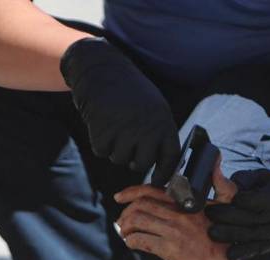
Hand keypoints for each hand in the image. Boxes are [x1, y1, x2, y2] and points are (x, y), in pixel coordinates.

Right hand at [60, 38, 180, 185]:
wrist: (102, 69)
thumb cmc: (130, 90)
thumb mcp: (154, 107)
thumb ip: (158, 133)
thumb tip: (161, 163)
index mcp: (163, 122)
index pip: (169, 157)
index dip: (164, 172)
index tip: (157, 180)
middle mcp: (146, 129)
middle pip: (141, 164)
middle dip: (133, 161)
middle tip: (128, 149)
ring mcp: (124, 131)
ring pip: (119, 159)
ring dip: (114, 149)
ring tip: (114, 128)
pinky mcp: (103, 131)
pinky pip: (102, 151)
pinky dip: (100, 143)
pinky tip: (102, 125)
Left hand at [114, 171, 247, 259]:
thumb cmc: (221, 245)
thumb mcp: (224, 208)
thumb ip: (219, 186)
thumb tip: (216, 164)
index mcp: (189, 203)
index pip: (154, 190)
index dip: (132, 191)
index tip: (120, 197)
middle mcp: (181, 214)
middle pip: (141, 204)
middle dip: (125, 212)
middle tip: (121, 222)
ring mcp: (176, 231)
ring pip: (138, 220)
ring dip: (125, 226)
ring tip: (125, 234)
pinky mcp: (171, 249)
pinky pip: (141, 240)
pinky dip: (131, 241)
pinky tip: (132, 244)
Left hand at [205, 169, 269, 259]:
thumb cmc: (261, 188)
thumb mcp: (252, 178)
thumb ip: (236, 180)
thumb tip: (213, 172)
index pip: (267, 198)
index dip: (249, 200)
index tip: (232, 199)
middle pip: (257, 218)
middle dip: (231, 217)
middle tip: (210, 215)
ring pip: (256, 236)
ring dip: (233, 236)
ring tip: (213, 233)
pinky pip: (258, 250)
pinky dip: (243, 252)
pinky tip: (228, 253)